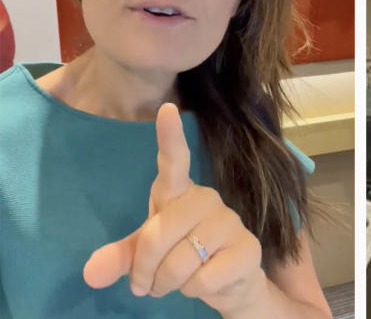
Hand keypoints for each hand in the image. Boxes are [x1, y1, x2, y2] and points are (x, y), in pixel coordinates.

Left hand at [83, 103, 266, 313]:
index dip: (170, 136)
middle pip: (158, 234)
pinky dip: (193, 292)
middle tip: (145, 285)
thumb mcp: (145, 255)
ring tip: (174, 285)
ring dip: (167, 284)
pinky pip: (203, 279)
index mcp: (180, 194)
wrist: (230, 283)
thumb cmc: (184, 257)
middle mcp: (208, 200)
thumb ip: (119, 257)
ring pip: (180, 262)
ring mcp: (231, 223)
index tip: (167, 109)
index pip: (174, 161)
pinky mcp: (248, 249)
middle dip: (144, 269)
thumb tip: (91, 273)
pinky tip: (203, 284)